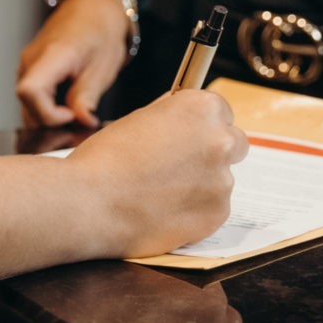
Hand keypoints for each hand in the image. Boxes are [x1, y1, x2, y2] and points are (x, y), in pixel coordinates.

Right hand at [15, 0, 133, 127]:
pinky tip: (66, 102)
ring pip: (27, 103)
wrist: (93, 9)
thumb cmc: (100, 32)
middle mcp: (32, 59)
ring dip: (49, 115)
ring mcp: (28, 64)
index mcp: (52, 55)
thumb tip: (82, 122)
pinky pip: (31, 96)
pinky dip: (46, 106)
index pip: (30, 92)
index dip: (48, 113)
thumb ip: (87, 97)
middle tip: (79, 117)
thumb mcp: (102, 67)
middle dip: (51, 120)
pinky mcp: (29, 69)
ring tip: (74, 109)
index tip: (72, 114)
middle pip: (26, 103)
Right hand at [68, 88, 246, 256]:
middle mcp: (220, 141)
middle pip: (233, 144)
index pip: (221, 110)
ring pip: (221, 180)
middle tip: (181, 165)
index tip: (191, 134)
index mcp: (201, 108)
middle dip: (212, 152)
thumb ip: (171, 116)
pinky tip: (164, 210)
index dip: (202, 124)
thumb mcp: (138, 120)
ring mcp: (222, 180)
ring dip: (201, 185)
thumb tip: (183, 118)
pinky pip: (214, 209)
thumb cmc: (104, 160)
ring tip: (161, 193)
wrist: (89, 203)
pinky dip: (195, 211)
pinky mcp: (217, 214)